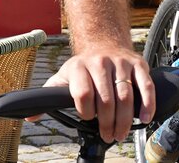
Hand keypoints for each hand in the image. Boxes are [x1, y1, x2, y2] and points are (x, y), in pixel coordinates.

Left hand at [40, 46, 154, 143]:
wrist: (103, 42)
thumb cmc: (82, 68)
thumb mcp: (62, 78)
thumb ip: (48, 96)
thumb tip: (30, 117)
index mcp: (78, 66)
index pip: (83, 93)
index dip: (85, 111)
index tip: (87, 118)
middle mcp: (99, 62)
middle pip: (106, 99)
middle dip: (107, 123)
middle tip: (108, 136)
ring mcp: (120, 62)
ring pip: (125, 95)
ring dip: (124, 120)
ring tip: (121, 133)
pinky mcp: (138, 64)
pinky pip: (145, 86)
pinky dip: (147, 104)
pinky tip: (144, 118)